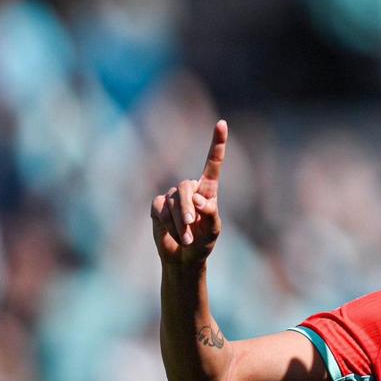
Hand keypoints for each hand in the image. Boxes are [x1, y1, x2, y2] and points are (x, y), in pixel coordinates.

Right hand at [151, 119, 227, 264]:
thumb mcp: (213, 231)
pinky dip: (166, 225)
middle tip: (190, 226)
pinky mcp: (158, 205)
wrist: (184, 257)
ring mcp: (172, 196)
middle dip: (185, 209)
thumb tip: (197, 198)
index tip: (222, 123)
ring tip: (185, 239)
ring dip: (178, 223)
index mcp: (207, 190)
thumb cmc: (203, 243)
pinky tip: (171, 233)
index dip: (217, 144)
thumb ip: (210, 213)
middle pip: (185, 188)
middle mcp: (189, 189)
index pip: (212, 163)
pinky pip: (159, 210)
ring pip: (172, 202)